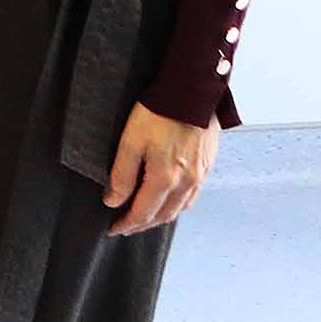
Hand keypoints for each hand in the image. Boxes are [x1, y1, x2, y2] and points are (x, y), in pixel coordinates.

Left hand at [101, 101, 218, 234]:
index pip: (143, 213)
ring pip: (181, 208)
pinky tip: (170, 201)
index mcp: (166, 178)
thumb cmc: (159, 113)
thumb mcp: (130, 142)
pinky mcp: (208, 165)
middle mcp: (187, 182)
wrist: (192, 92)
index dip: (127, 224)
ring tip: (145, 218)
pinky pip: (193, 195)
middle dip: (143, 224)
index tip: (113, 229)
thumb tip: (113, 201)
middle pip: (164, 215)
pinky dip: (179, 204)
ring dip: (162, 216)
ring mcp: (201, 174)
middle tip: (126, 227)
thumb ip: (122, 175)